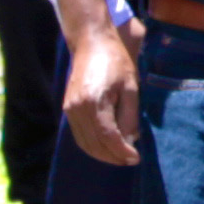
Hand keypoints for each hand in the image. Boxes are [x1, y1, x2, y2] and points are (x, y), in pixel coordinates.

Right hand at [61, 22, 141, 167]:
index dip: (122, 151)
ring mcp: (69, 109)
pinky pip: (79, 135)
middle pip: (95, 144)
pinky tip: (106, 147)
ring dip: (102, 154)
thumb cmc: (116, 61)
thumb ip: (130, 116)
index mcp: (95, 102)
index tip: (136, 158)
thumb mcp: (131, 87)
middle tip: (130, 160)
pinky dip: (92, 145)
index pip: (108, 137)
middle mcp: (78, 109)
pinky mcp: (67, 108)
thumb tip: (130, 141)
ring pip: (85, 143)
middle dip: (113, 157)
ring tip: (120, 156)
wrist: (92, 43)